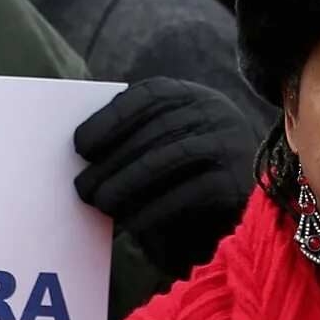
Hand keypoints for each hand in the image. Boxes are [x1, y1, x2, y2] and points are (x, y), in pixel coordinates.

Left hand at [72, 77, 262, 276]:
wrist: (239, 213)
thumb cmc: (187, 179)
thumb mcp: (165, 148)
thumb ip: (135, 141)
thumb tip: (85, 154)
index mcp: (194, 97)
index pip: (150, 95)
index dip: (112, 118)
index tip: (80, 146)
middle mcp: (217, 112)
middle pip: (156, 129)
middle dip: (113, 160)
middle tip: (82, 187)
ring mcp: (231, 144)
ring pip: (170, 156)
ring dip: (128, 182)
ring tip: (101, 204)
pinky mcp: (238, 182)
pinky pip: (190, 192)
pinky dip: (154, 208)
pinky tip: (130, 223)